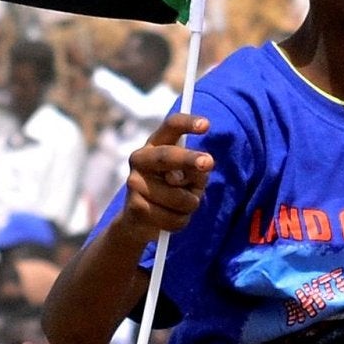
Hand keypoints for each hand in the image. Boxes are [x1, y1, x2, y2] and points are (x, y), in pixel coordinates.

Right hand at [118, 113, 212, 235]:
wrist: (139, 221)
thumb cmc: (172, 190)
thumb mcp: (189, 177)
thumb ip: (195, 170)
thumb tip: (195, 172)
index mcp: (156, 144)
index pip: (171, 126)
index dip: (187, 123)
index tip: (206, 124)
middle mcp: (141, 159)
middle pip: (167, 156)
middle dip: (189, 159)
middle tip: (209, 163)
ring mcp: (134, 182)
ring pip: (178, 196)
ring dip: (191, 203)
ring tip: (182, 205)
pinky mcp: (134, 206)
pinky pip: (173, 217)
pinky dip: (181, 221)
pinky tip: (170, 218)